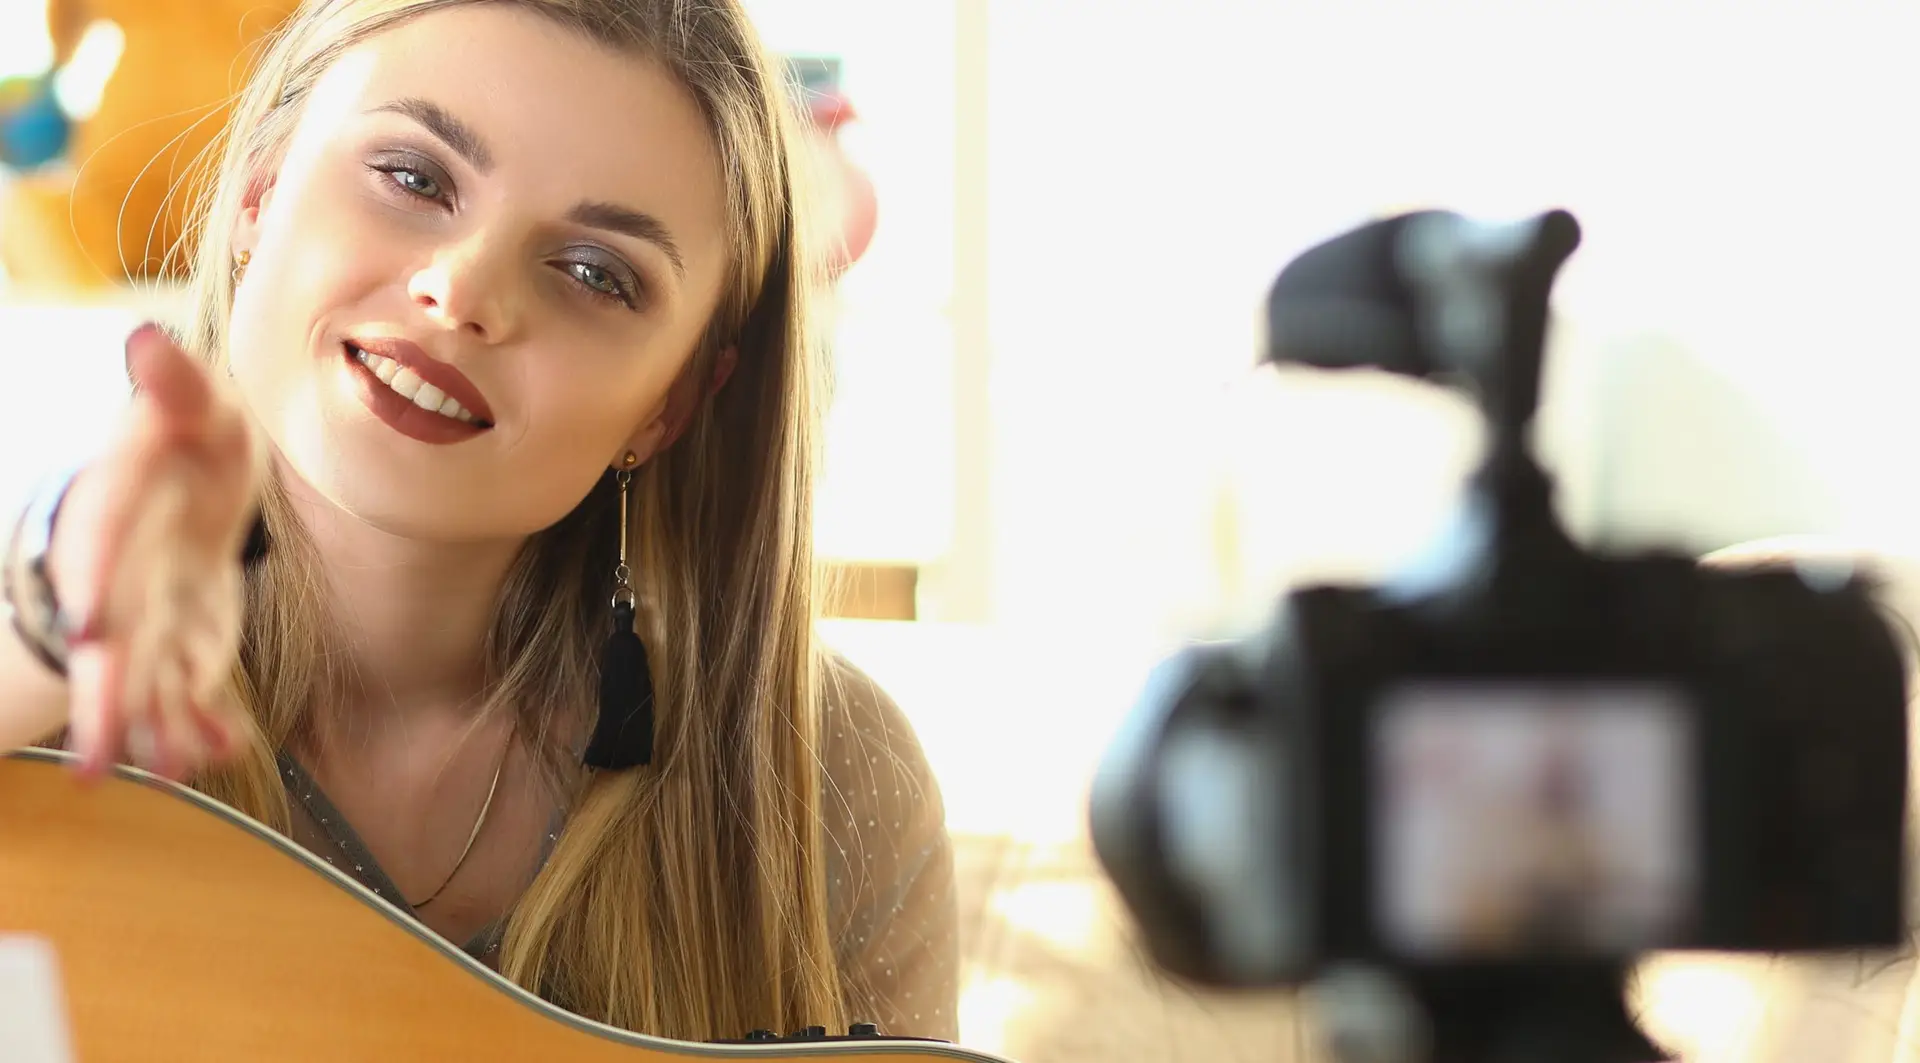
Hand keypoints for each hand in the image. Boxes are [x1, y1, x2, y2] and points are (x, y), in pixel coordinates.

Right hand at [45, 324, 263, 779]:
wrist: (195, 476)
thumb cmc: (195, 432)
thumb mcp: (197, 399)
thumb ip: (174, 382)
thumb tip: (145, 337)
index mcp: (124, 501)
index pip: (101, 540)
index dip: (94, 581)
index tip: (93, 626)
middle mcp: (129, 568)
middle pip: (112, 637)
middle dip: (104, 697)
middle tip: (95, 760)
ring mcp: (156, 612)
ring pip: (147, 678)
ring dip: (153, 726)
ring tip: (164, 770)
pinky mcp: (188, 640)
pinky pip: (192, 688)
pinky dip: (204, 720)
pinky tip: (216, 750)